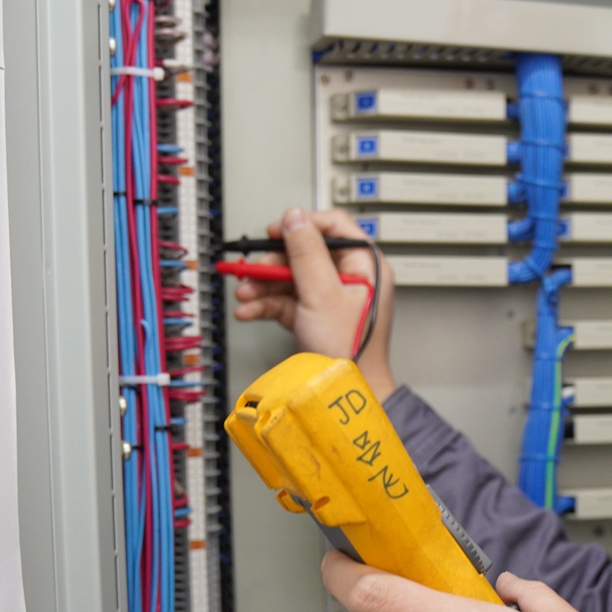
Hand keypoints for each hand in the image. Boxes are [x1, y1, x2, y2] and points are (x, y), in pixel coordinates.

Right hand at [232, 207, 398, 396]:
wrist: (341, 394)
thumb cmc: (349, 350)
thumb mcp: (322, 294)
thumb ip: (306, 252)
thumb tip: (294, 217)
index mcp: (365, 266)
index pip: (334, 227)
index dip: (303, 225)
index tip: (277, 232)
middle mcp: (350, 279)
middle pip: (305, 253)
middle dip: (274, 262)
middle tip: (254, 270)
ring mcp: (331, 298)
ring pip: (291, 277)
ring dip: (264, 284)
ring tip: (245, 294)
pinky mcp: (314, 316)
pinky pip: (286, 300)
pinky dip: (266, 304)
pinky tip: (249, 310)